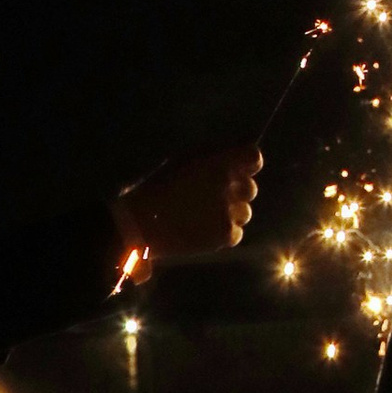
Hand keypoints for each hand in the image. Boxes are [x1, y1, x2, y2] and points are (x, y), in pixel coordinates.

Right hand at [113, 144, 261, 273]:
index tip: (239, 173)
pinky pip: (235, 233)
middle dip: (236, 195)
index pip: (252, 157)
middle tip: (211, 202)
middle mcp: (227, 182)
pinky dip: (222, 235)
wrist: (139, 224)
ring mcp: (228, 208)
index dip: (247, 166)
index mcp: (217, 160)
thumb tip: (236, 159)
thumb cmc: (155, 190)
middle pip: (250, 188)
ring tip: (201, 219)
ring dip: (229, 215)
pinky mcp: (225, 232)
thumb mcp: (183, 162)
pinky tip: (200, 233)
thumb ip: (212, 158)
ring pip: (244, 212)